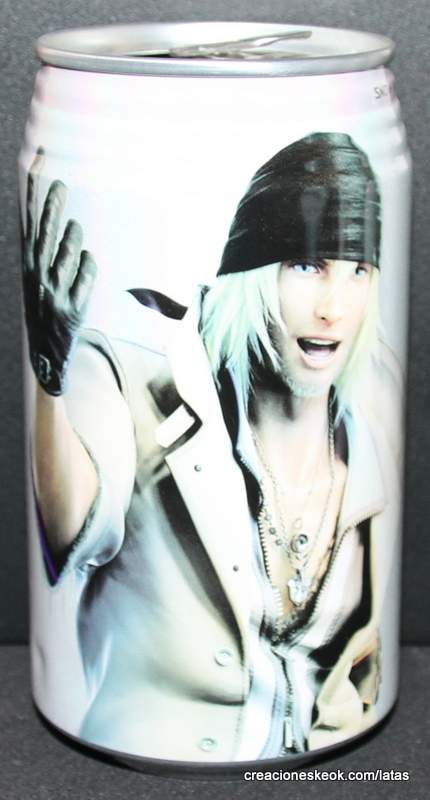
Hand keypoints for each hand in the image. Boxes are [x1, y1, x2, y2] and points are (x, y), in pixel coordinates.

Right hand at [21, 147, 96, 395]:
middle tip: (60, 183)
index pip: (29, 220)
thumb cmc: (47, 307)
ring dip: (75, 239)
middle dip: (51, 207)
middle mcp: (37, 275)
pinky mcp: (72, 308)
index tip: (39, 161)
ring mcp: (54, 292)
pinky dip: (89, 268)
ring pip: (69, 252)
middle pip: (45, 233)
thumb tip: (67, 217)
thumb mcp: (40, 277)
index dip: (33, 192)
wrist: (47, 354)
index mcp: (28, 263)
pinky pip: (87, 275)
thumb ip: (50, 248)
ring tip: (75, 229)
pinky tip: (87, 264)